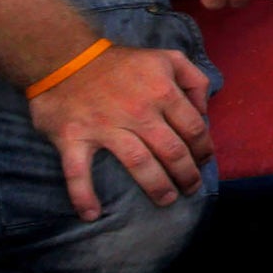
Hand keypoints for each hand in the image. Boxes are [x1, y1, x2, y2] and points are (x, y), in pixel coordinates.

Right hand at [29, 45, 213, 220]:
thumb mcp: (168, 58)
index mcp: (163, 91)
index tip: (205, 162)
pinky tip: (92, 214)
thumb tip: (205, 110)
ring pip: (138, 163)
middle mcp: (139, 111)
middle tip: (191, 188)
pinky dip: (83, 195)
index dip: (203, 149)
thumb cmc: (123, 63)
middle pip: (171, 151)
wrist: (67, 58)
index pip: (193, 128)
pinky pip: (78, 172)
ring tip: (166, 200)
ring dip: (156, 186)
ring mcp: (105, 126)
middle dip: (186, 174)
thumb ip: (194, 79)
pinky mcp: (74, 138)